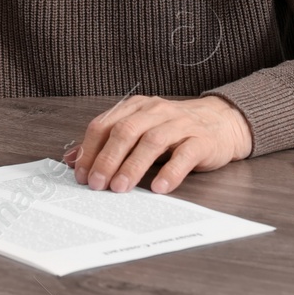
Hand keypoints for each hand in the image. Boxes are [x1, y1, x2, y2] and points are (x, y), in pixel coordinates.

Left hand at [66, 95, 252, 194]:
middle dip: (108, 159)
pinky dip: (170, 172)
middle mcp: (156, 111)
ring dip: (133, 166)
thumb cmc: (175, 130)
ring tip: (121, 187)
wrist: (221, 122)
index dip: (90, 149)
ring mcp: (180, 124)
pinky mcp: (202, 140)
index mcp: (136, 107)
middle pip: (126, 131)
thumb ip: (107, 143)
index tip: (80, 173)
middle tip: (97, 183)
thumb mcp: (139, 132)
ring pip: (152, 142)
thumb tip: (72, 159)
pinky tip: (159, 187)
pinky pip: (184, 155)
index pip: (105, 124)